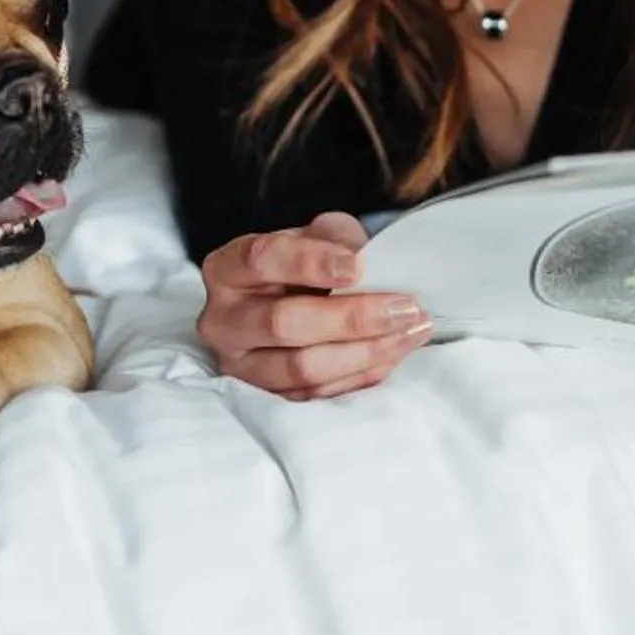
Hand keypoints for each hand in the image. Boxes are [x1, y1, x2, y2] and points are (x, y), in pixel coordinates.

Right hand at [196, 212, 434, 399]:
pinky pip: (316, 396)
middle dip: (352, 317)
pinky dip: (360, 375)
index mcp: (227, 269)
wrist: (283, 303)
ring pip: (301, 368)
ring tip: (410, 332)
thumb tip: (368, 261)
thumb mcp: (315, 236)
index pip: (262, 260)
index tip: (359, 266)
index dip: (311, 262)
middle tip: (404, 308)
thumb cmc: (301, 265)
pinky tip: (393, 354)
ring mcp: (241, 366)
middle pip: (283, 323)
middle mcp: (223, 320)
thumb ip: (336, 238)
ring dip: (365, 352)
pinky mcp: (266, 398)